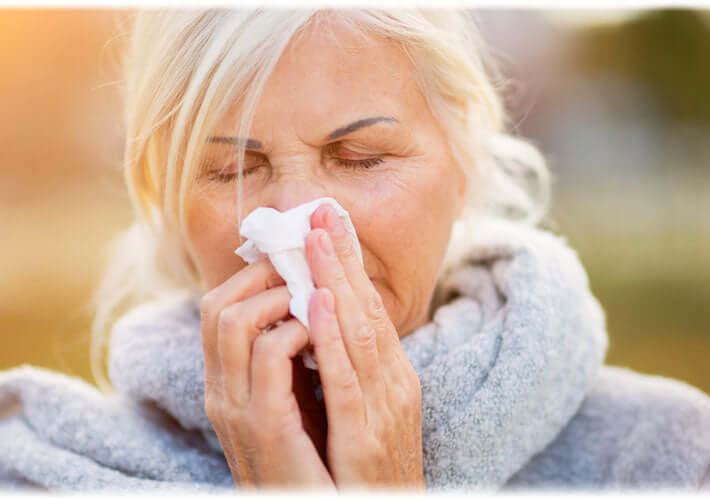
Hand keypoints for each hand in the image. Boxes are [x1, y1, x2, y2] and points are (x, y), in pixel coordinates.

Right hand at [199, 259, 335, 490]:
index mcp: (227, 386)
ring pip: (233, 320)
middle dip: (262, 273)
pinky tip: (324, 327)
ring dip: (279, 294)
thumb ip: (291, 364)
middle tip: (303, 263)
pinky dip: (297, 328)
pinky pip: (269, 354)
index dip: (252, 275)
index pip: (217, 310)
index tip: (294, 257)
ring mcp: (237, 408)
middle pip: (216, 305)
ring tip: (314, 293)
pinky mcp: (265, 424)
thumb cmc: (315, 464)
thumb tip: (309, 311)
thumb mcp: (294, 405)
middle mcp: (222, 392)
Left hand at [302, 204, 425, 490]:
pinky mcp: (364, 439)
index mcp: (393, 380)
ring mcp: (383, 411)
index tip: (329, 223)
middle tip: (322, 210)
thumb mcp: (365, 416)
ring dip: (335, 282)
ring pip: (358, 334)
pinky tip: (316, 303)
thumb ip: (349, 374)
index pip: (369, 311)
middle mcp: (394, 387)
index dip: (349, 265)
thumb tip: (322, 328)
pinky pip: (345, 380)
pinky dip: (331, 339)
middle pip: (367, 310)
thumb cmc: (369, 478)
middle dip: (343, 258)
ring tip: (315, 239)